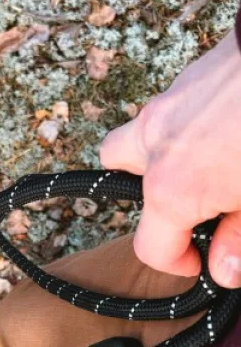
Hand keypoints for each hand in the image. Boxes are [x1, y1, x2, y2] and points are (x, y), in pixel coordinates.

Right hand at [100, 29, 240, 287]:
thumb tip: (223, 269)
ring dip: (161, 150)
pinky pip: (173, 109)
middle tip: (195, 197)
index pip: (151, 247)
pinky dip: (191, 124)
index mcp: (173, 189)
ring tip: (209, 159)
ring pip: (139, 132)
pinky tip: (230, 126)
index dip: (177, 262)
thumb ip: (240, 237)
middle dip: (147, 187)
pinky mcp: (189, 77)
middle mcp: (154, 145)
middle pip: (118, 170)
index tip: (203, 258)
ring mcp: (167, 105)